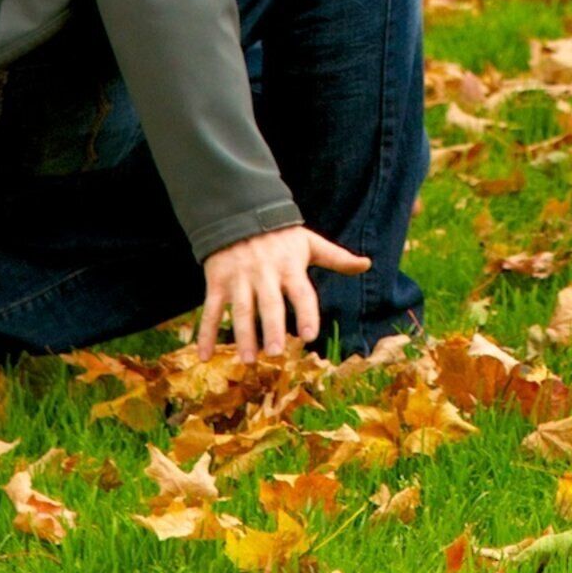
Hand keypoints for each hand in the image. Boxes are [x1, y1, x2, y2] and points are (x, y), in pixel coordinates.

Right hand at [195, 224, 370, 359]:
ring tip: (248, 360)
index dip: (307, 313)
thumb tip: (367, 264)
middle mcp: (265, 274)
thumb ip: (337, 257)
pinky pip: (211, 310)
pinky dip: (205, 333)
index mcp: (290, 266)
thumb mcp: (309, 242)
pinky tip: (204, 355)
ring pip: (241, 310)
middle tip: (276, 352)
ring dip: (242, 336)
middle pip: (269, 304)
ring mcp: (239, 278)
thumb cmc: (280, 235)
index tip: (310, 335)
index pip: (302, 292)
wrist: (238, 213)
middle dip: (272, 328)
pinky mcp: (217, 282)